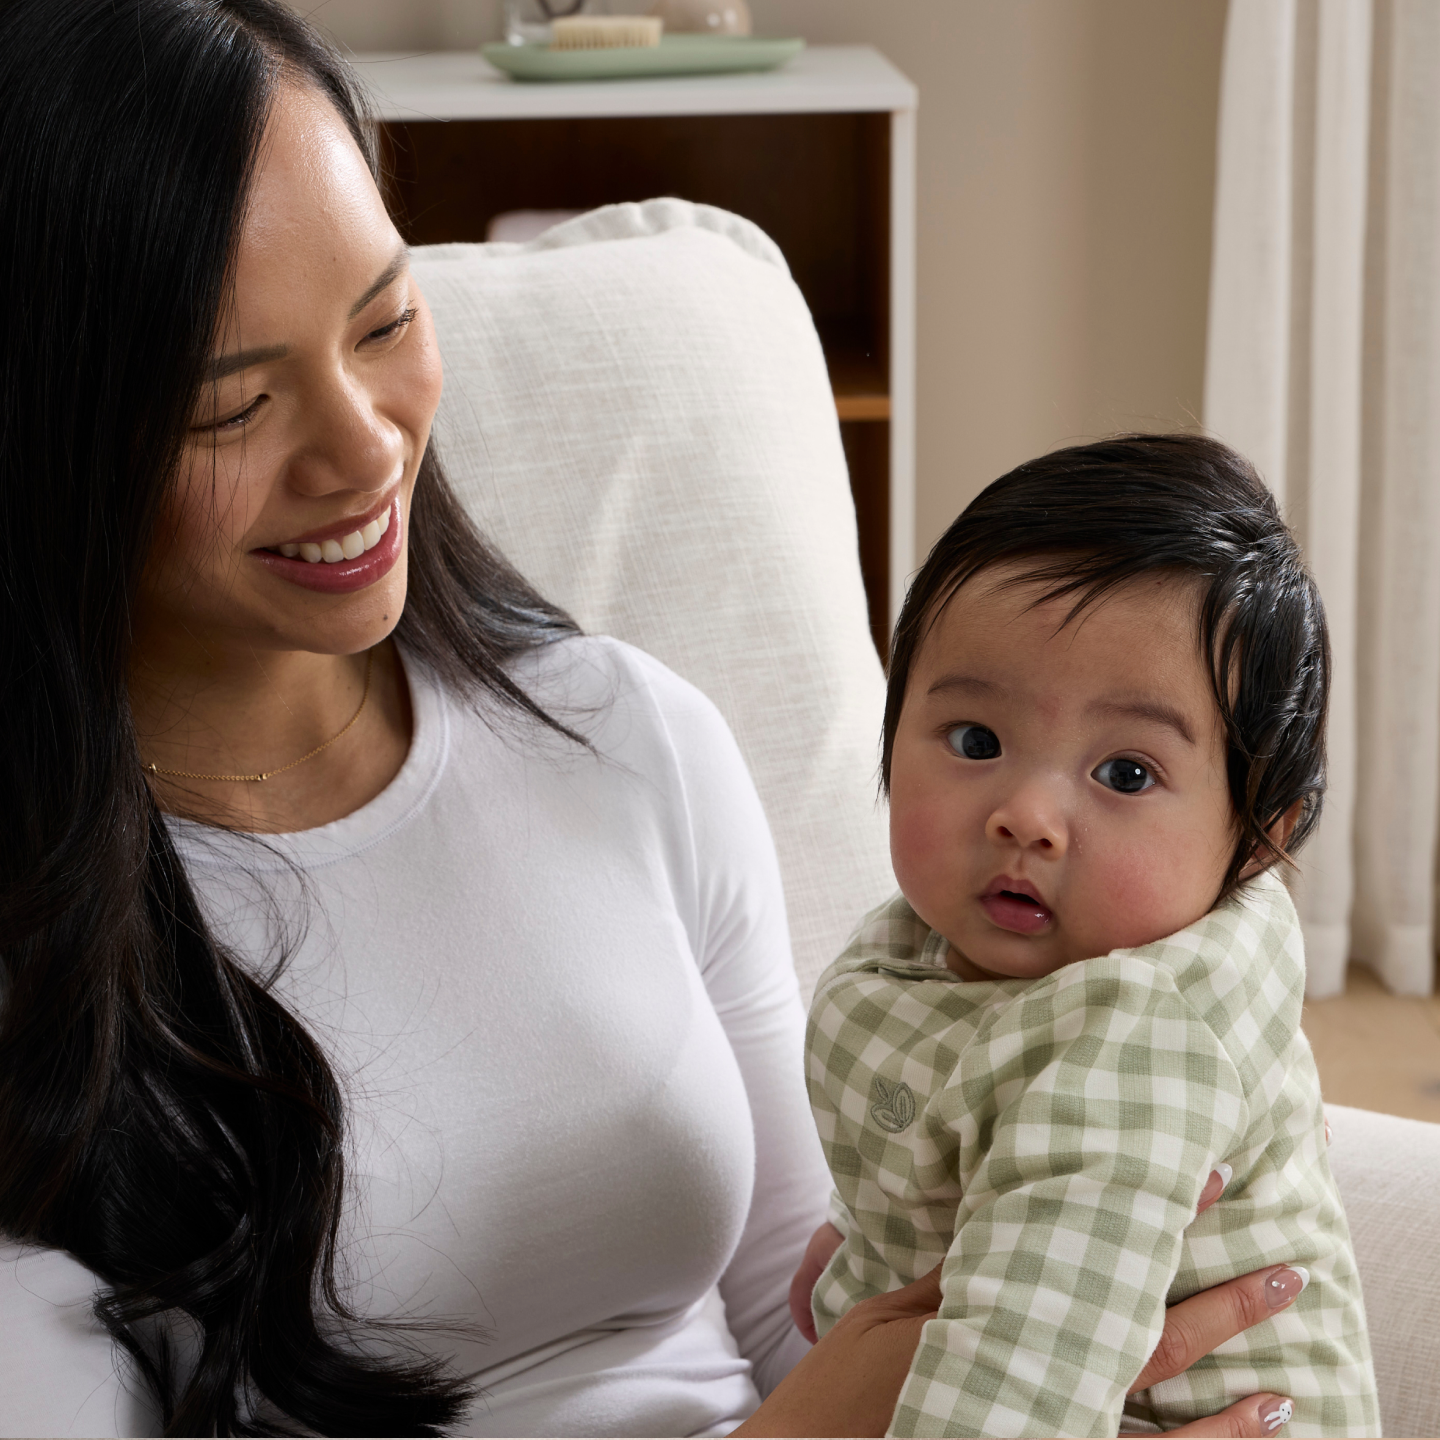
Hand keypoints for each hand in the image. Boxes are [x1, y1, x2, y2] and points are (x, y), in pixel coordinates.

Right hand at [761, 1168, 1305, 1438]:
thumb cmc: (841, 1389)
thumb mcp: (889, 1314)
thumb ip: (957, 1278)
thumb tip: (1014, 1222)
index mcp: (1001, 1339)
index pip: (1099, 1277)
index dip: (1159, 1230)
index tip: (1207, 1184)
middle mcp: (1035, 1400)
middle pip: (1148, 1352)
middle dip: (1221, 1310)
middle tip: (1284, 1275)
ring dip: (1225, 1423)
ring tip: (1281, 1399)